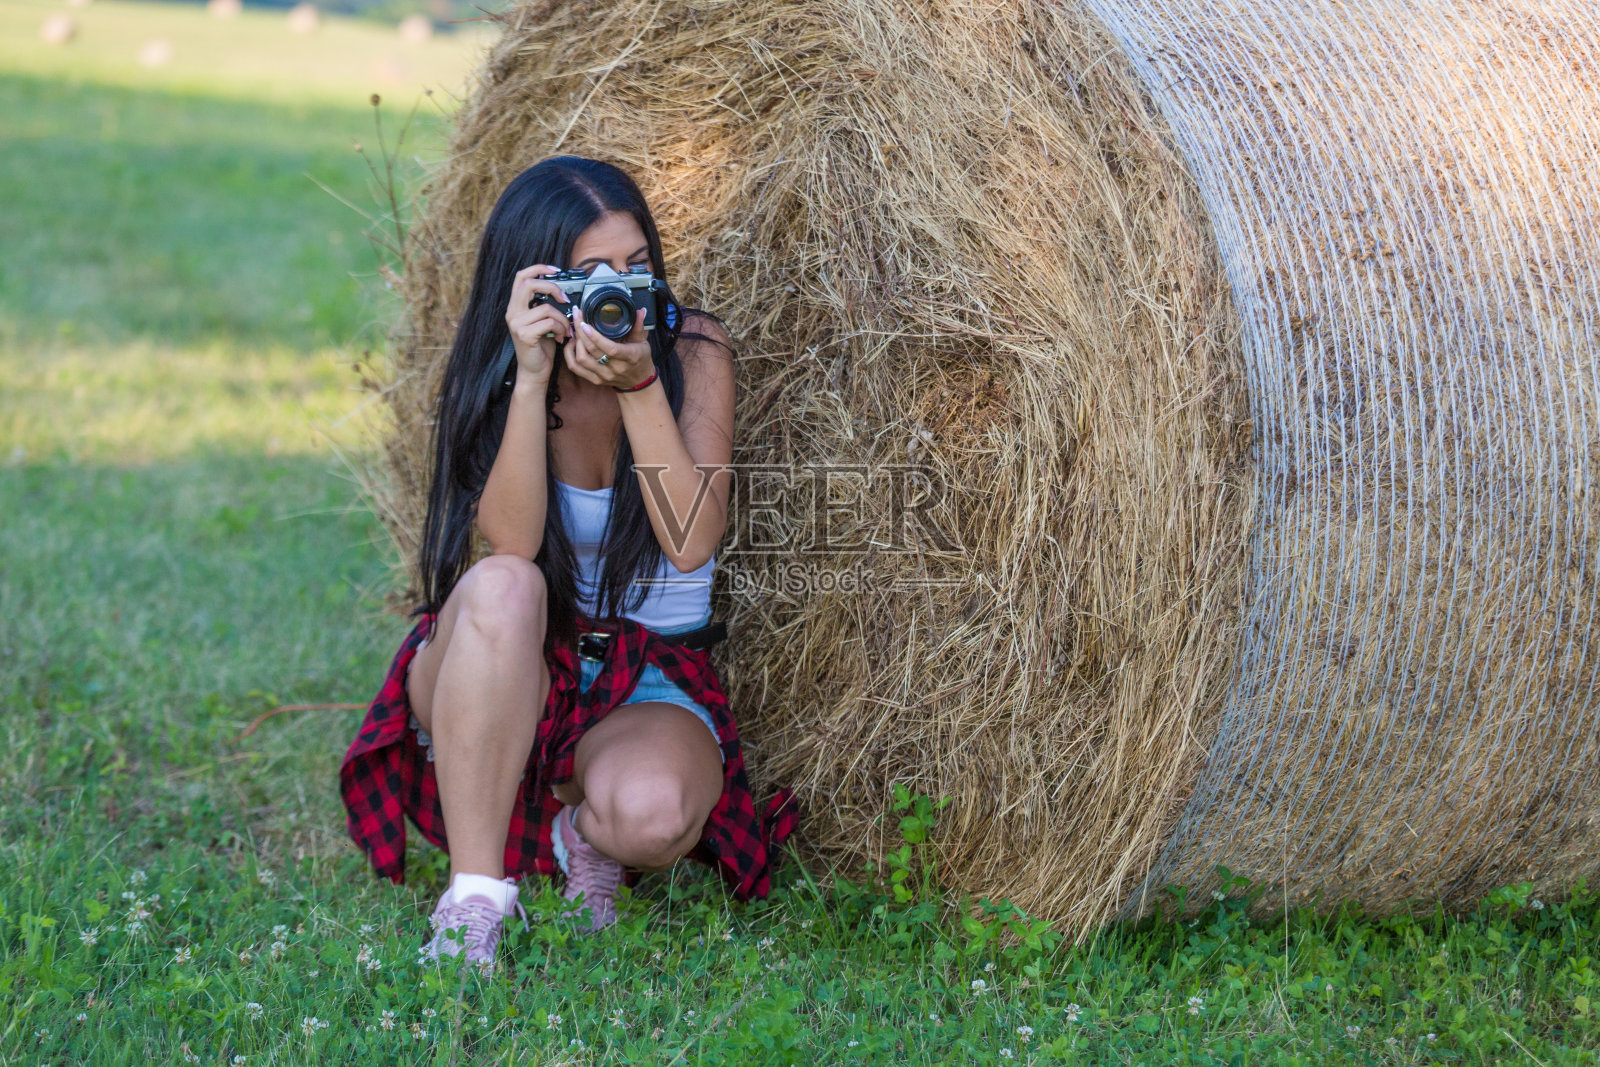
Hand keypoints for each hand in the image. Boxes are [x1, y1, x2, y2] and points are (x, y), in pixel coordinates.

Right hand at [503, 264, 572, 383]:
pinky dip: (561, 328)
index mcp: (515, 306)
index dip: (538, 268)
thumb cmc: (540, 347)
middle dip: (552, 287)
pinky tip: (562, 337)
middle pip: (530, 284)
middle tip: (564, 298)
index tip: (555, 270)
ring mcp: (516, 323)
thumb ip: (545, 306)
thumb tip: (562, 292)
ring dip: (562, 318)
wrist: (534, 372)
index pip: (521, 277)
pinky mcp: (524, 334)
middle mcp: (512, 312)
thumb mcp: (542, 322)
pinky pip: (549, 322)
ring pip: (546, 307)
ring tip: (566, 329)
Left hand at [566, 305, 655, 389]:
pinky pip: (575, 368)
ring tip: (575, 329)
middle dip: (580, 331)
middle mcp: (616, 368)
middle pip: (592, 350)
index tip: (585, 323)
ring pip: (581, 359)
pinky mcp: (595, 380)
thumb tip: (640, 311)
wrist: (638, 381)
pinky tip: (572, 343)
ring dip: (575, 342)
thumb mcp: (643, 342)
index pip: (610, 348)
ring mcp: (604, 375)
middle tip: (578, 317)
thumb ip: (638, 326)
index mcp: (630, 357)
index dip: (595, 337)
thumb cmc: (640, 359)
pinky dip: (569, 354)